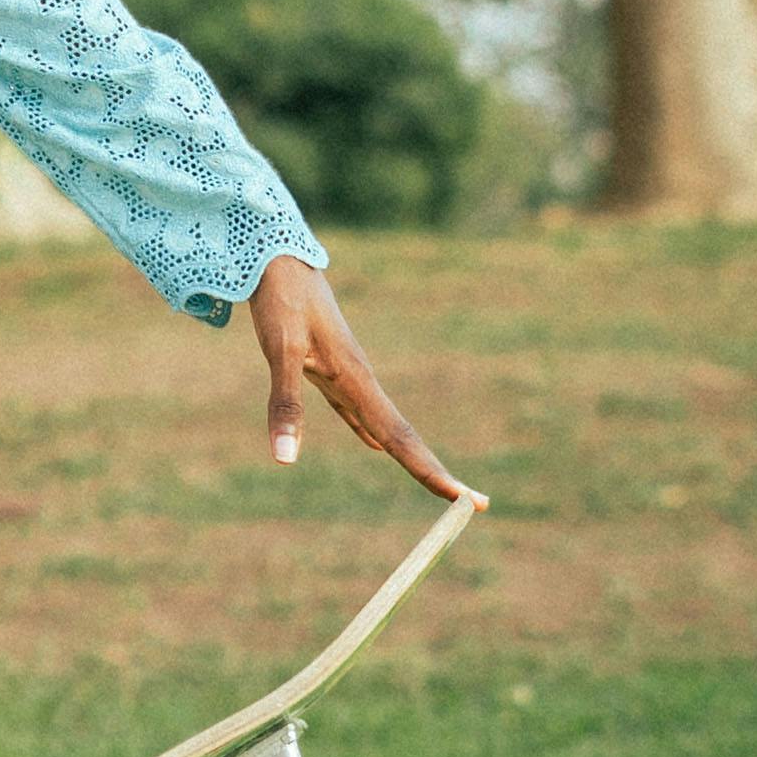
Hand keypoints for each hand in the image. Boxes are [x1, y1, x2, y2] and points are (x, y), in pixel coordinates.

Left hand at [247, 258, 480, 508]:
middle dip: (437, 471)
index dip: (430, 472)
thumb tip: (284, 460)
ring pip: (387, 426)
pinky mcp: (330, 368)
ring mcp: (348, 374)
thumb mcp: (279, 349)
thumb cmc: (281, 298)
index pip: (400, 439)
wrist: (277, 253)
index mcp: (357, 380)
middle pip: (404, 438)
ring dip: (412, 455)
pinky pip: (362, 412)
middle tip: (479, 504)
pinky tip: (375, 444)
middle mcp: (361, 381)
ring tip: (438, 483)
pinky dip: (375, 434)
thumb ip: (286, 403)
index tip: (466, 501)